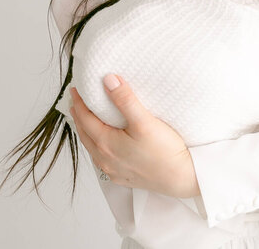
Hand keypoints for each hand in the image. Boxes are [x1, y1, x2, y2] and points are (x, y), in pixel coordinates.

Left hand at [69, 75, 199, 197]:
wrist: (182, 178)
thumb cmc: (165, 152)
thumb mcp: (144, 121)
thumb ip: (125, 100)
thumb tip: (108, 80)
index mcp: (106, 144)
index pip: (85, 119)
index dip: (79, 103)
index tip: (75, 90)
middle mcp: (105, 160)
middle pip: (85, 134)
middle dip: (80, 117)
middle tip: (77, 102)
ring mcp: (113, 171)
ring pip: (93, 148)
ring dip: (88, 132)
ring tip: (88, 120)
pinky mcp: (124, 177)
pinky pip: (103, 159)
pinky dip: (98, 146)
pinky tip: (105, 143)